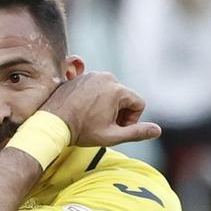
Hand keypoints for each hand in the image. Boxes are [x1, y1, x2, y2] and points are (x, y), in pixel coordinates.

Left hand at [40, 72, 161, 146]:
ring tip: (93, 118)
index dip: (132, 120)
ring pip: (111, 91)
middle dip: (120, 112)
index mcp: (117, 90)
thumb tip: (158, 131)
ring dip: (108, 105)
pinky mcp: (81, 76)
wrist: (52, 122)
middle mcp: (107, 77)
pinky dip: (95, 98)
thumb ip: (136, 133)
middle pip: (125, 97)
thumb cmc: (81, 131)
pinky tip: (84, 110)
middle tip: (104, 125)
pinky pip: (97, 86)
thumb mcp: (111, 136)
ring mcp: (92, 74)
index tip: (117, 128)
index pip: (139, 104)